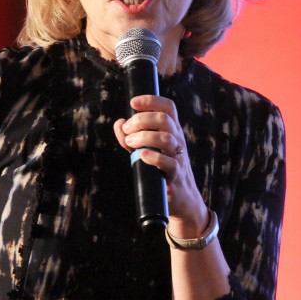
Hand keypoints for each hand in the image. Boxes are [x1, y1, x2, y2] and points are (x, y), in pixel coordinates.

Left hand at [113, 95, 207, 232]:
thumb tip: (119, 123)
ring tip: (130, 142)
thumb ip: (130, 136)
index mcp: (172, 131)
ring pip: (166, 138)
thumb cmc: (161, 170)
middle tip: (127, 129)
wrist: (181, 199)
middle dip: (142, 120)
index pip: (168, 107)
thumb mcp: (146, 149)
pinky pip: (169, 163)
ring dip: (144, 136)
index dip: (151, 100)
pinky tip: (141, 155)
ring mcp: (178, 158)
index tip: (133, 102)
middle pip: (164, 119)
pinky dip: (154, 157)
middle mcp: (177, 141)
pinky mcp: (176, 176)